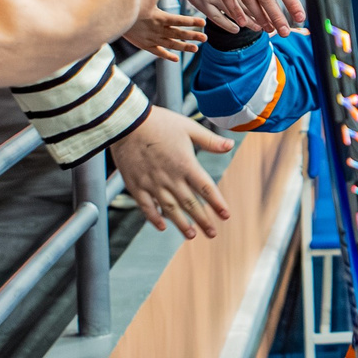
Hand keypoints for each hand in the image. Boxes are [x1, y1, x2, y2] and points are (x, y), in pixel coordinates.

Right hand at [108, 108, 234, 238]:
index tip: (226, 216)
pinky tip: (161, 227)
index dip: (217, 203)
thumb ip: (210, 140)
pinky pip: (146, 206)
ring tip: (191, 235)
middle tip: (212, 233)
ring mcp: (152, 184)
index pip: (206, 188)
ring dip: (182, 224)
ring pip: (170, 209)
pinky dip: (154, 218)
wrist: (127, 122)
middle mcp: (170, 178)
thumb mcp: (188, 127)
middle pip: (190, 204)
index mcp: (186, 164)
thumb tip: (230, 145)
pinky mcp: (135, 185)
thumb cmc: (159, 122)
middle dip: (203, 220)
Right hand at [126, 0, 207, 59]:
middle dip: (193, 36)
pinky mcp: (145, 45)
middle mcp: (158, 29)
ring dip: (184, 47)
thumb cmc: (132, 5)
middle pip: (179, 34)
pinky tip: (176, 58)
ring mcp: (152, 39)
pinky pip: (158, 52)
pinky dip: (167, 56)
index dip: (192, 22)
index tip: (203, 23)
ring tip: (195, 49)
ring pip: (171, 45)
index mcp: (159, 17)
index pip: (180, 20)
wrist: (115, 18)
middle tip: (205, 38)